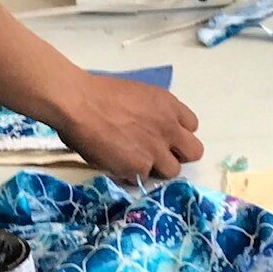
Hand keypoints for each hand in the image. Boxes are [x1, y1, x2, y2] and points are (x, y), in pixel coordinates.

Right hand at [59, 73, 203, 180]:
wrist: (78, 103)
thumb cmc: (99, 93)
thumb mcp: (139, 95)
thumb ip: (155, 113)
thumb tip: (153, 128)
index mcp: (169, 105)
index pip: (192, 126)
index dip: (178, 133)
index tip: (165, 135)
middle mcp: (169, 128)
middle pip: (194, 152)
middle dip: (179, 154)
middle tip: (159, 154)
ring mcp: (157, 150)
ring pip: (173, 171)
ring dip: (158, 168)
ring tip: (136, 162)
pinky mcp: (140, 167)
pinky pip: (144, 178)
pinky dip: (132, 175)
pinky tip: (118, 165)